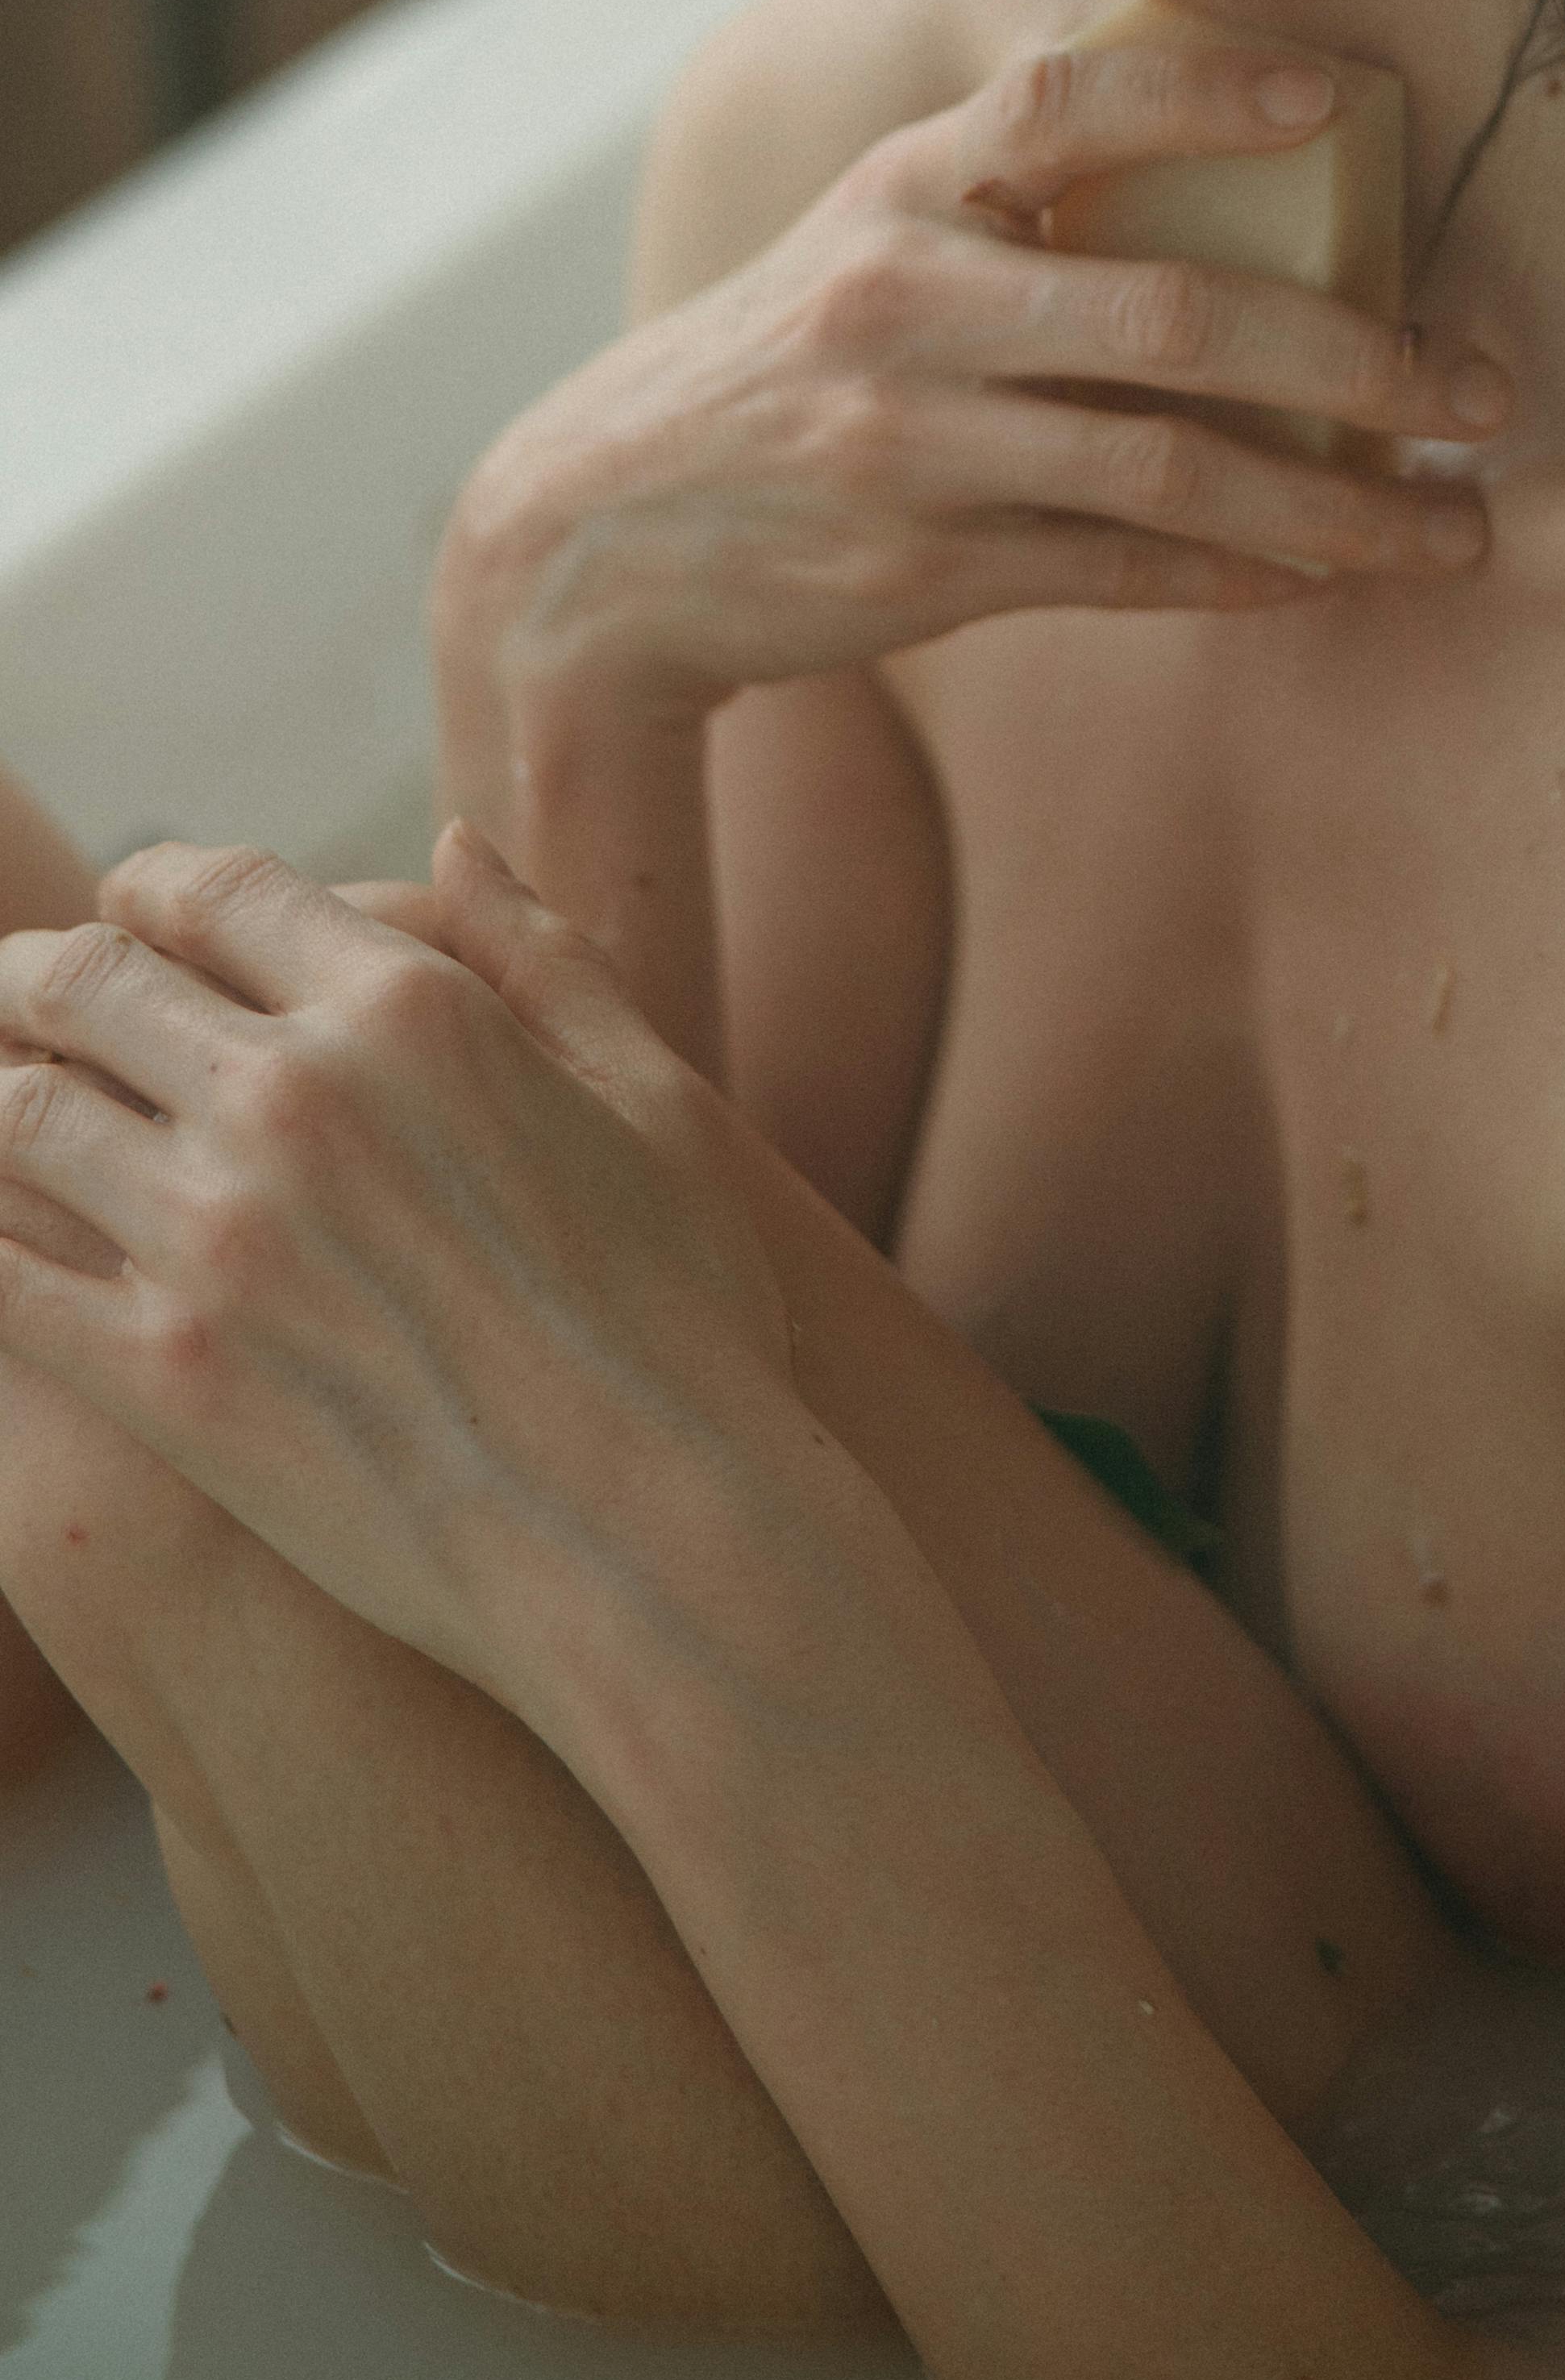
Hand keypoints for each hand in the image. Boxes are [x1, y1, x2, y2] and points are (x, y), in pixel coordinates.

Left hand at [0, 826, 796, 1707]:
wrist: (650, 1534)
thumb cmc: (684, 1321)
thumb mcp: (650, 1104)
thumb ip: (546, 958)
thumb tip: (455, 845)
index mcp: (414, 1011)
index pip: (218, 889)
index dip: (152, 888)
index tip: (132, 913)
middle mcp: (294, 1098)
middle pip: (83, 980)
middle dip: (32, 976)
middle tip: (23, 1001)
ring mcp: (213, 1237)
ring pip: (13, 1113)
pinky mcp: (158, 1376)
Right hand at [439, 24, 1511, 722]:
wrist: (597, 541)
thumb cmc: (786, 367)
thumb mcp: (865, 243)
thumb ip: (1011, 203)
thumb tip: (1242, 167)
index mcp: (898, 193)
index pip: (1057, 102)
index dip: (1202, 92)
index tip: (1335, 97)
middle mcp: (903, 305)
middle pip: (1173, 315)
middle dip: (1358, 357)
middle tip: (1482, 389)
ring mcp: (911, 446)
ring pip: (1173, 470)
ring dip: (1339, 507)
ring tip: (1457, 527)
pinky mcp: (923, 569)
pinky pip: (1124, 570)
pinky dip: (1241, 574)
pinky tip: (1328, 575)